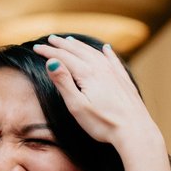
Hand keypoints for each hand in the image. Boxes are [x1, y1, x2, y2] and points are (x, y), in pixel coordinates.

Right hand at [33, 35, 158, 150]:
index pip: (63, 57)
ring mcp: (115, 74)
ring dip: (81, 46)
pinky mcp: (124, 82)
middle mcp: (102, 69)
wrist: (135, 131)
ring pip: (95, 53)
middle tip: (51, 39)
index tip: (36, 47)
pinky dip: (107, 53)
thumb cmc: (103, 123)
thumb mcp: (77, 105)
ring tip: (71, 41)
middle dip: (62, 44)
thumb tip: (51, 61)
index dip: (49, 52)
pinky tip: (106, 48)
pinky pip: (114, 61)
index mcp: (87, 74)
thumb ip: (63, 82)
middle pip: (78, 51)